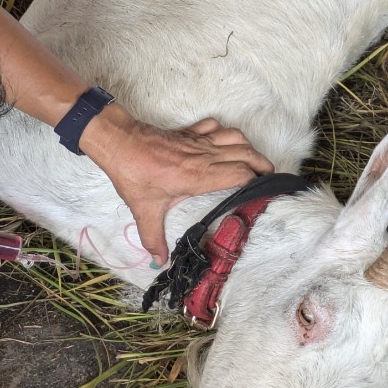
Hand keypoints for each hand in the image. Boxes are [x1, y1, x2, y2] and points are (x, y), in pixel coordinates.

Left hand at [80, 109, 274, 262]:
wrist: (119, 143)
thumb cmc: (134, 175)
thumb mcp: (144, 211)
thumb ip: (153, 238)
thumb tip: (158, 261)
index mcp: (199, 175)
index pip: (241, 173)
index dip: (255, 181)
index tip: (260, 192)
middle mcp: (204, 155)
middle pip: (247, 153)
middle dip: (262, 164)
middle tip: (268, 178)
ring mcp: (198, 140)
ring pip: (236, 136)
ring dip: (249, 147)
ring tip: (253, 161)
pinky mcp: (188, 132)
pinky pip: (216, 126)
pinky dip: (226, 133)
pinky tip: (224, 143)